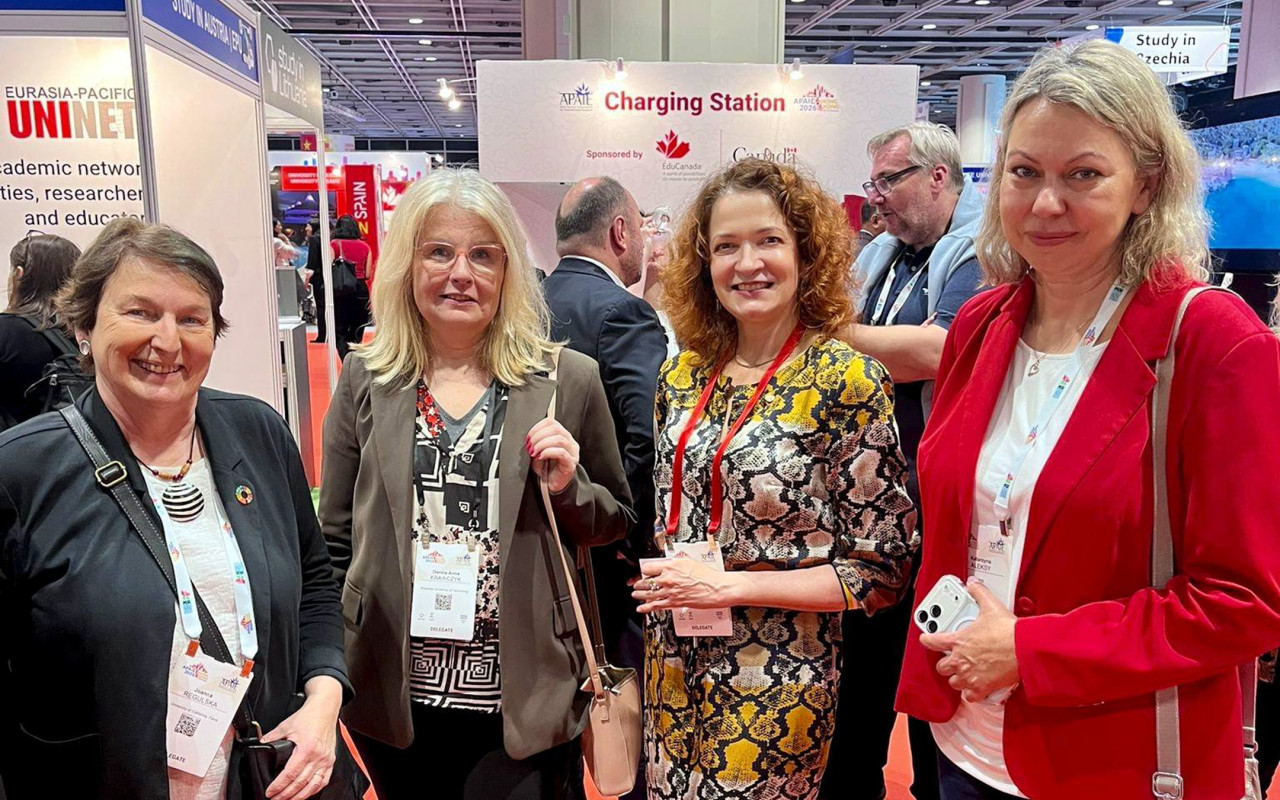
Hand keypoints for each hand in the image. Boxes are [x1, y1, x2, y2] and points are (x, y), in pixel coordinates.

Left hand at [261, 677, 341, 798]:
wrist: (326, 708)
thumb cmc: (309, 715)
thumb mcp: (286, 725)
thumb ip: (272, 737)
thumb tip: (261, 745)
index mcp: (306, 749)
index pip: (289, 774)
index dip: (278, 786)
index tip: (270, 792)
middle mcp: (318, 756)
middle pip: (300, 783)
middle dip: (285, 795)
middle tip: (275, 799)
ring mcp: (325, 760)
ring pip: (313, 786)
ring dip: (300, 796)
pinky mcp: (330, 760)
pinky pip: (323, 780)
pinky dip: (314, 789)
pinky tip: (306, 793)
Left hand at [526, 418, 578, 493]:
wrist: (553, 484)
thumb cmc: (546, 468)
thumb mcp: (538, 452)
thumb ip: (536, 443)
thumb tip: (529, 439)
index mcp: (562, 435)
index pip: (552, 422)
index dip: (538, 427)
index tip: (528, 437)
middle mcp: (569, 442)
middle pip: (556, 428)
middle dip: (538, 436)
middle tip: (530, 445)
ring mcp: (572, 452)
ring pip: (559, 439)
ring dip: (542, 444)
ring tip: (534, 452)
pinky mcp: (571, 463)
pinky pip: (561, 453)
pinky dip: (548, 452)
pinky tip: (541, 457)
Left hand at [633, 557, 739, 613]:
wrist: (717, 588)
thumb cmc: (708, 575)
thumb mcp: (688, 562)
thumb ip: (674, 564)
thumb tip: (666, 565)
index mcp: (671, 566)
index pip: (648, 567)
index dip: (644, 571)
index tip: (644, 572)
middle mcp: (668, 578)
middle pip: (645, 581)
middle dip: (639, 583)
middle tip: (636, 584)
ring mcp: (670, 591)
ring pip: (648, 594)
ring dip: (639, 595)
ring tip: (635, 595)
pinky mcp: (674, 602)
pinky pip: (655, 605)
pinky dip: (646, 607)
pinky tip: (641, 608)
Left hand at [920, 580, 1019, 702]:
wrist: (1024, 650)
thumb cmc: (1008, 631)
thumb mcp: (991, 606)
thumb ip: (979, 593)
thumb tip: (973, 583)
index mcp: (958, 641)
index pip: (932, 641)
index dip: (927, 640)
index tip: (927, 639)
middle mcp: (960, 660)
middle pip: (942, 667)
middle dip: (946, 663)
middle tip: (954, 659)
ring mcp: (969, 675)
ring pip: (954, 682)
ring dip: (958, 678)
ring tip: (965, 673)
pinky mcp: (982, 688)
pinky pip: (969, 696)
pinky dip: (972, 694)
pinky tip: (976, 688)